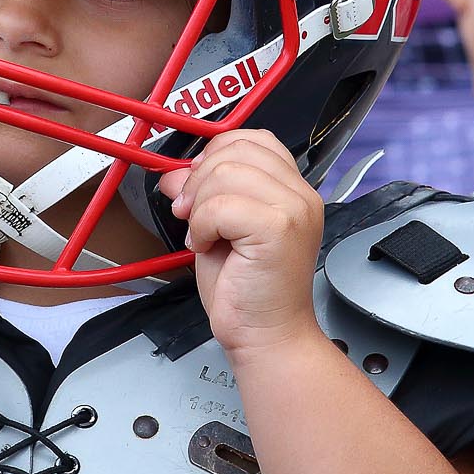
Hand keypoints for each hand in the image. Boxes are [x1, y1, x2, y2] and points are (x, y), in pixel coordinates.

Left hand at [155, 130, 324, 365]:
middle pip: (235, 150)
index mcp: (290, 188)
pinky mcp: (279, 229)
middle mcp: (300, 193)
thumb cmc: (246, 290)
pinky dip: (202, 226)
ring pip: (225, 173)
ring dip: (199, 207)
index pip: (252, 139)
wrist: (265, 334)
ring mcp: (294, 209)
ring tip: (205, 237)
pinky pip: (221, 205)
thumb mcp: (216, 228)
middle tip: (192, 217)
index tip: (197, 190)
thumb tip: (174, 173)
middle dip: (198, 181)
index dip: (214, 156)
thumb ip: (201, 195)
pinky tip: (208, 247)